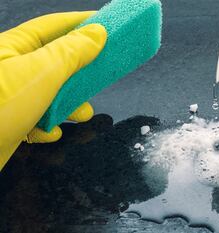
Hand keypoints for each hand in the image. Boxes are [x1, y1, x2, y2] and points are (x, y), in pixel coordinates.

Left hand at [0, 12, 106, 169]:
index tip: (107, 26)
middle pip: (57, 62)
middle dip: (81, 73)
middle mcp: (13, 68)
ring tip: (81, 114)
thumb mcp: (42, 73)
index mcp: (14, 47)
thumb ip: (72, 52)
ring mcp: (12, 96)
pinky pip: (39, 118)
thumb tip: (97, 34)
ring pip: (52, 94)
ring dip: (70, 106)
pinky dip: (49, 125)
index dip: (82, 24)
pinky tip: (50, 131)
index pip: (55, 26)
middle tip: (101, 74)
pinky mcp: (11, 121)